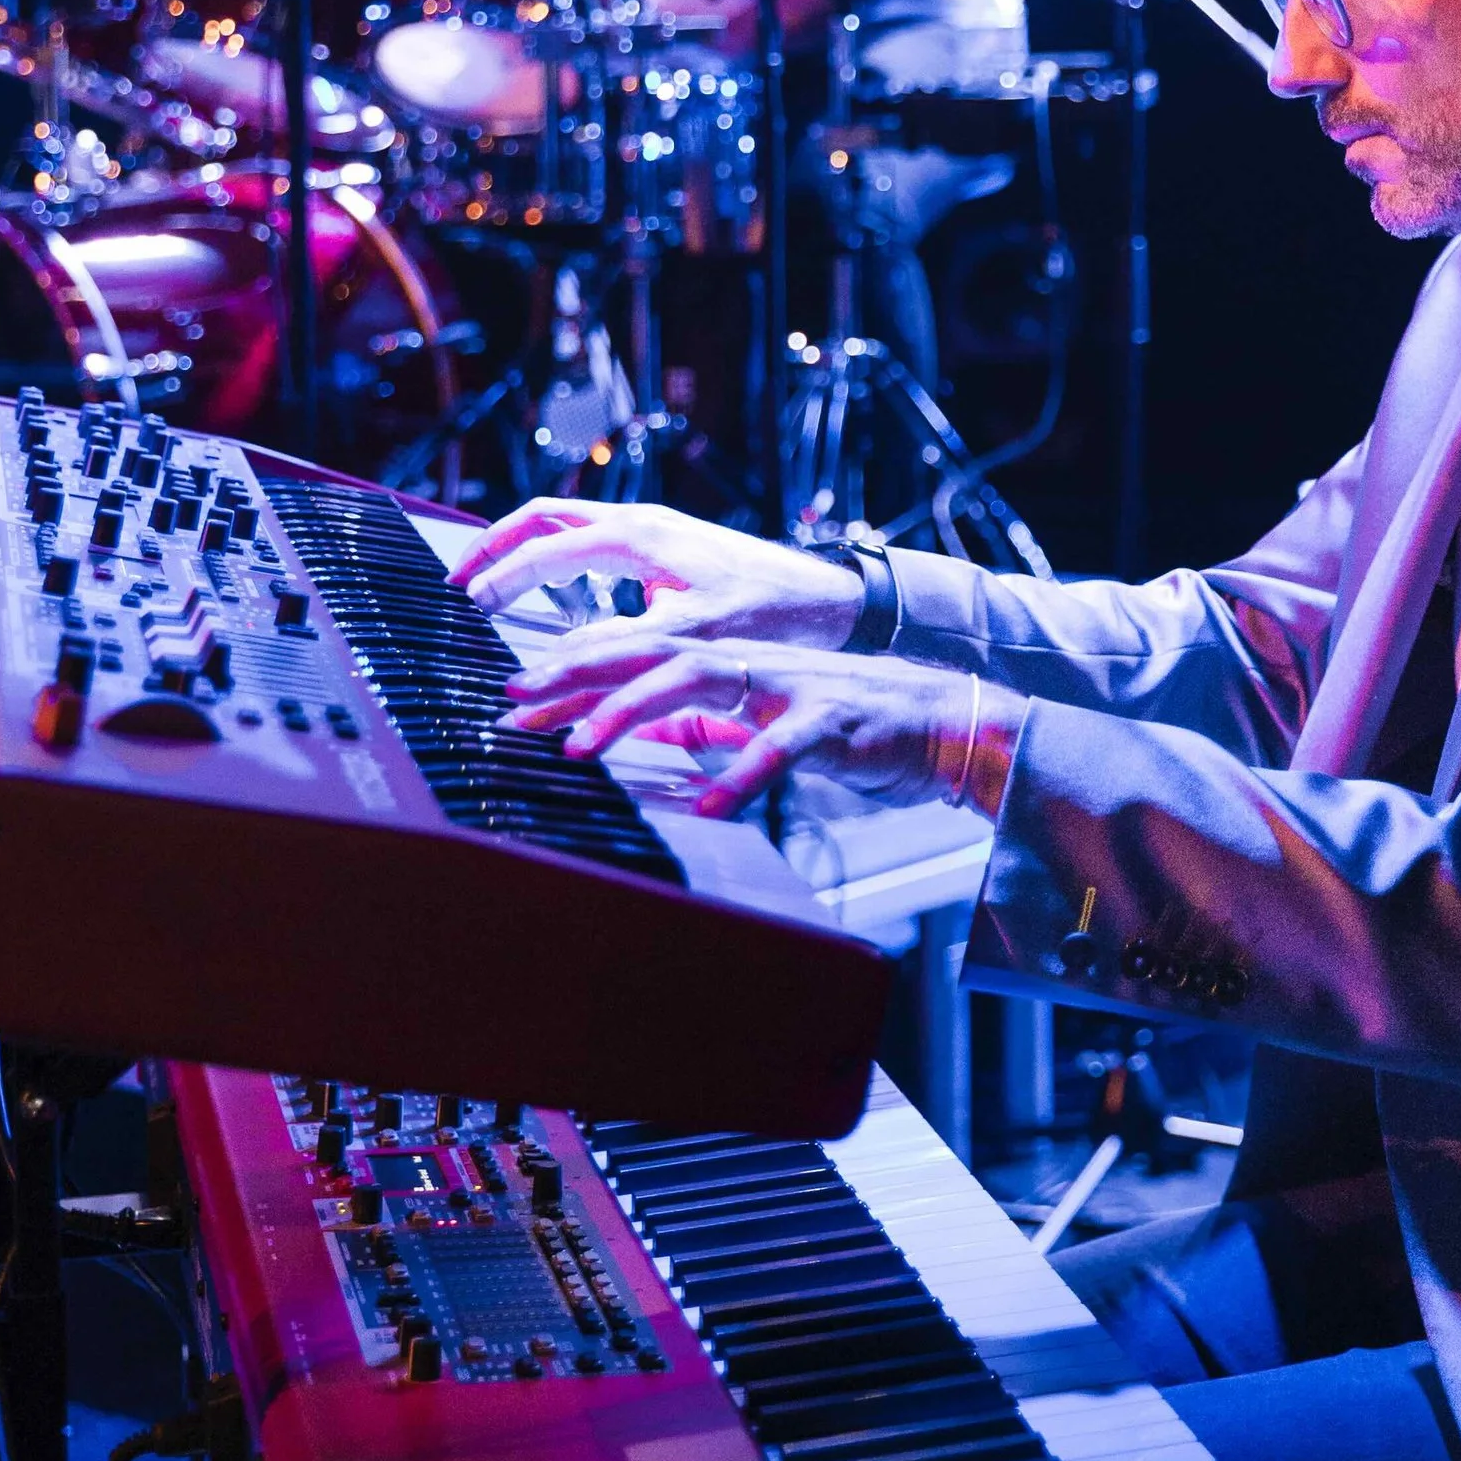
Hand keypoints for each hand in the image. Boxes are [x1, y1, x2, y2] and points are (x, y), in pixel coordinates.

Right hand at [454, 497, 861, 641]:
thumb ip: (623, 645)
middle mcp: (641, 523)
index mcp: (639, 534)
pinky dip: (558, 558)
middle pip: (545, 518)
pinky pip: (593, 542)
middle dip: (496, 544)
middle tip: (460, 580)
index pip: (547, 544)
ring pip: (568, 526)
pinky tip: (553, 590)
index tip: (466, 603)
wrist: (830, 599)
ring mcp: (653, 532)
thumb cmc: (774, 611)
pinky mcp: (666, 550)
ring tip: (491, 582)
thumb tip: (557, 662)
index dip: (500, 574)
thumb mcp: (694, 633)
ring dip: (525, 548)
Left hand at [502, 629, 1017, 820]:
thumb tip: (654, 732)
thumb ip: (710, 723)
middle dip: (579, 675)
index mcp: (733, 659)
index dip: (575, 669)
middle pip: (650, 653)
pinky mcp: (834, 719)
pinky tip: (709, 807)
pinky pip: (781, 747)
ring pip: (698, 682)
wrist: (944, 722)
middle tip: (519, 700)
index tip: (515, 692)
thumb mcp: (764, 722)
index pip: (639, 654)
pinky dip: (742, 775)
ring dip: (633, 711)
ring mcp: (792, 684)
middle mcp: (753, 660)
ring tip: (584, 745)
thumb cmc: (853, 726)